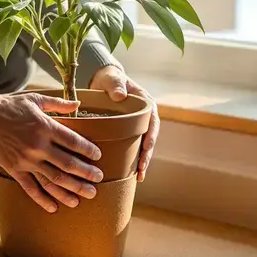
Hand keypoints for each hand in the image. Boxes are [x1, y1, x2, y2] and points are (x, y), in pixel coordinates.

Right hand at [0, 88, 103, 212]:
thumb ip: (58, 103)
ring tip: (84, 197)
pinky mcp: (15, 169)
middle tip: (98, 180)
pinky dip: (43, 199)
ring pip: (53, 179)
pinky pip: (31, 188)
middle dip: (86, 173)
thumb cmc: (10, 105)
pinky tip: (54, 207)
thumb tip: (78, 104)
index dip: (88, 150)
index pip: (73, 141)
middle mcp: (38, 146)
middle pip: (68, 164)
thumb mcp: (35, 98)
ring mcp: (26, 160)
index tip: (98, 156)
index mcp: (45, 127)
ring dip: (70, 190)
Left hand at [89, 65, 157, 181]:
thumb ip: (115, 85)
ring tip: (139, 177)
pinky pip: (133, 146)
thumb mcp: (112, 79)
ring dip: (142, 161)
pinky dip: (133, 159)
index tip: (147, 147)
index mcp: (145, 104)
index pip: (153, 121)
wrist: (103, 81)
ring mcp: (137, 125)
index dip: (151, 135)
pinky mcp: (128, 132)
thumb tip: (120, 96)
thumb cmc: (109, 79)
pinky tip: (129, 173)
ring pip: (143, 145)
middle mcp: (144, 117)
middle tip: (142, 171)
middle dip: (147, 155)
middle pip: (150, 138)